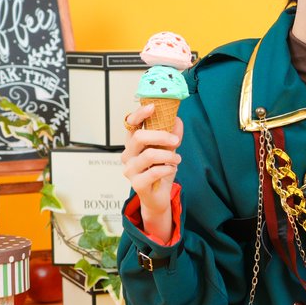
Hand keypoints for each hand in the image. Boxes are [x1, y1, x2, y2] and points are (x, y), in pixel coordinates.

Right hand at [121, 104, 183, 242]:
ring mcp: (130, 170)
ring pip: (148, 155)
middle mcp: (127, 154)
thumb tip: (177, 119)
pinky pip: (153, 172)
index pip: (130, 123)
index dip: (139, 114)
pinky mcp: (137, 184)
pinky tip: (172, 169)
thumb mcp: (169, 150)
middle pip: (139, 137)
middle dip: (161, 136)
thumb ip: (172, 135)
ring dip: (168, 155)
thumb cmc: (160, 171)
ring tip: (177, 159)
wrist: (159, 197)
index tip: (153, 107)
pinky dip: (167, 169)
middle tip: (176, 141)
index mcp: (133, 143)